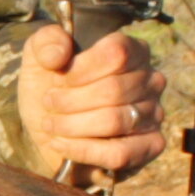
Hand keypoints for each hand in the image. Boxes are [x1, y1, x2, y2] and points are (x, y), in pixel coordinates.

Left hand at [17, 23, 167, 182]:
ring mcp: (155, 114)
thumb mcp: (39, 58)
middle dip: (70, 100)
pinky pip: (119, 153)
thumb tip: (59, 55)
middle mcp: (151, 80)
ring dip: (72, 125)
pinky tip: (60, 144)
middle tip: (49, 103)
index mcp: (133, 50)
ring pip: (114, 121)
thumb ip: (46, 42)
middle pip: (114, 90)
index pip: (117, 53)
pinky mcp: (150, 146)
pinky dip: (82, 150)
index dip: (81, 69)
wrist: (50, 130)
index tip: (57, 79)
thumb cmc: (51, 88)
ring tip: (51, 124)